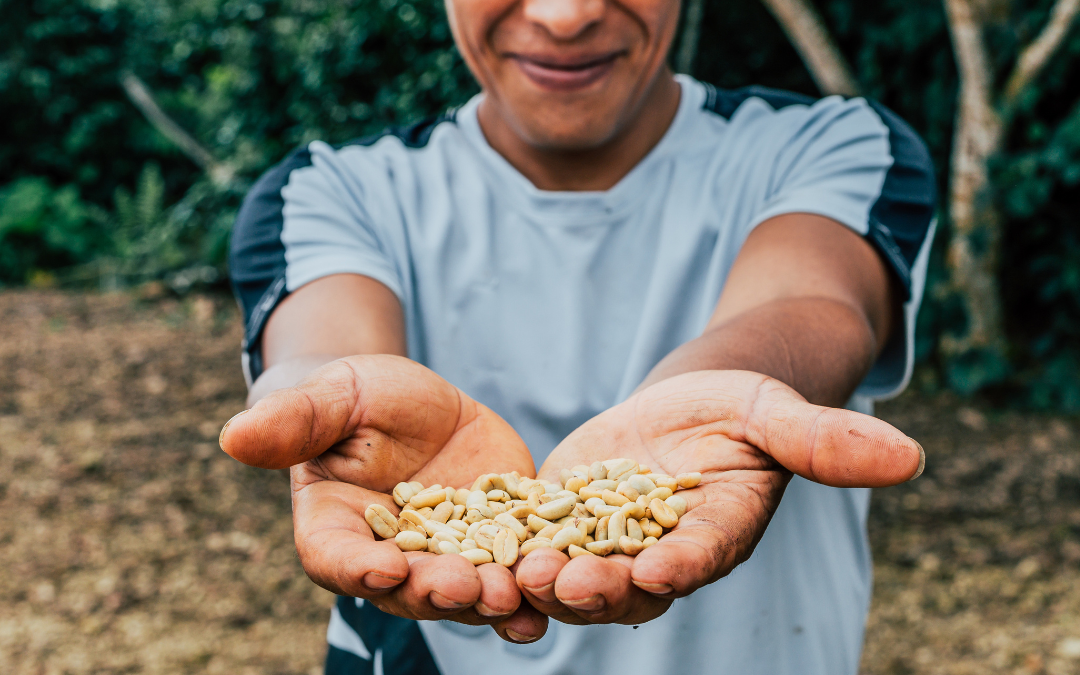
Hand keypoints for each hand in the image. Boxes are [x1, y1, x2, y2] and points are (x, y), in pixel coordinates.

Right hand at [219, 355, 546, 641]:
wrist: (414, 401)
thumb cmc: (356, 397)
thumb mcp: (331, 398)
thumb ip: (292, 423)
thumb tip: (231, 435)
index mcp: (337, 529)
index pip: (337, 559)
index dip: (357, 568)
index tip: (384, 566)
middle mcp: (390, 557)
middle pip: (408, 589)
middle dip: (436, 593)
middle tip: (466, 590)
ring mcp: (448, 555)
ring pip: (465, 591)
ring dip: (488, 601)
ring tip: (515, 601)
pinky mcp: (497, 540)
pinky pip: (513, 568)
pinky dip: (532, 584)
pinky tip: (557, 589)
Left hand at [515, 370, 922, 625]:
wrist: (681, 403)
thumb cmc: (740, 404)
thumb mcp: (777, 411)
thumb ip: (828, 440)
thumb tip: (914, 455)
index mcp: (716, 533)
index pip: (702, 555)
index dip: (684, 563)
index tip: (663, 569)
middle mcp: (659, 553)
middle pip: (628, 582)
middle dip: (598, 587)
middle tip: (565, 582)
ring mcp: (604, 542)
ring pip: (572, 573)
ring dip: (543, 581)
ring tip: (514, 573)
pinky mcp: (558, 521)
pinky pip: (529, 542)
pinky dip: (502, 552)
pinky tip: (466, 553)